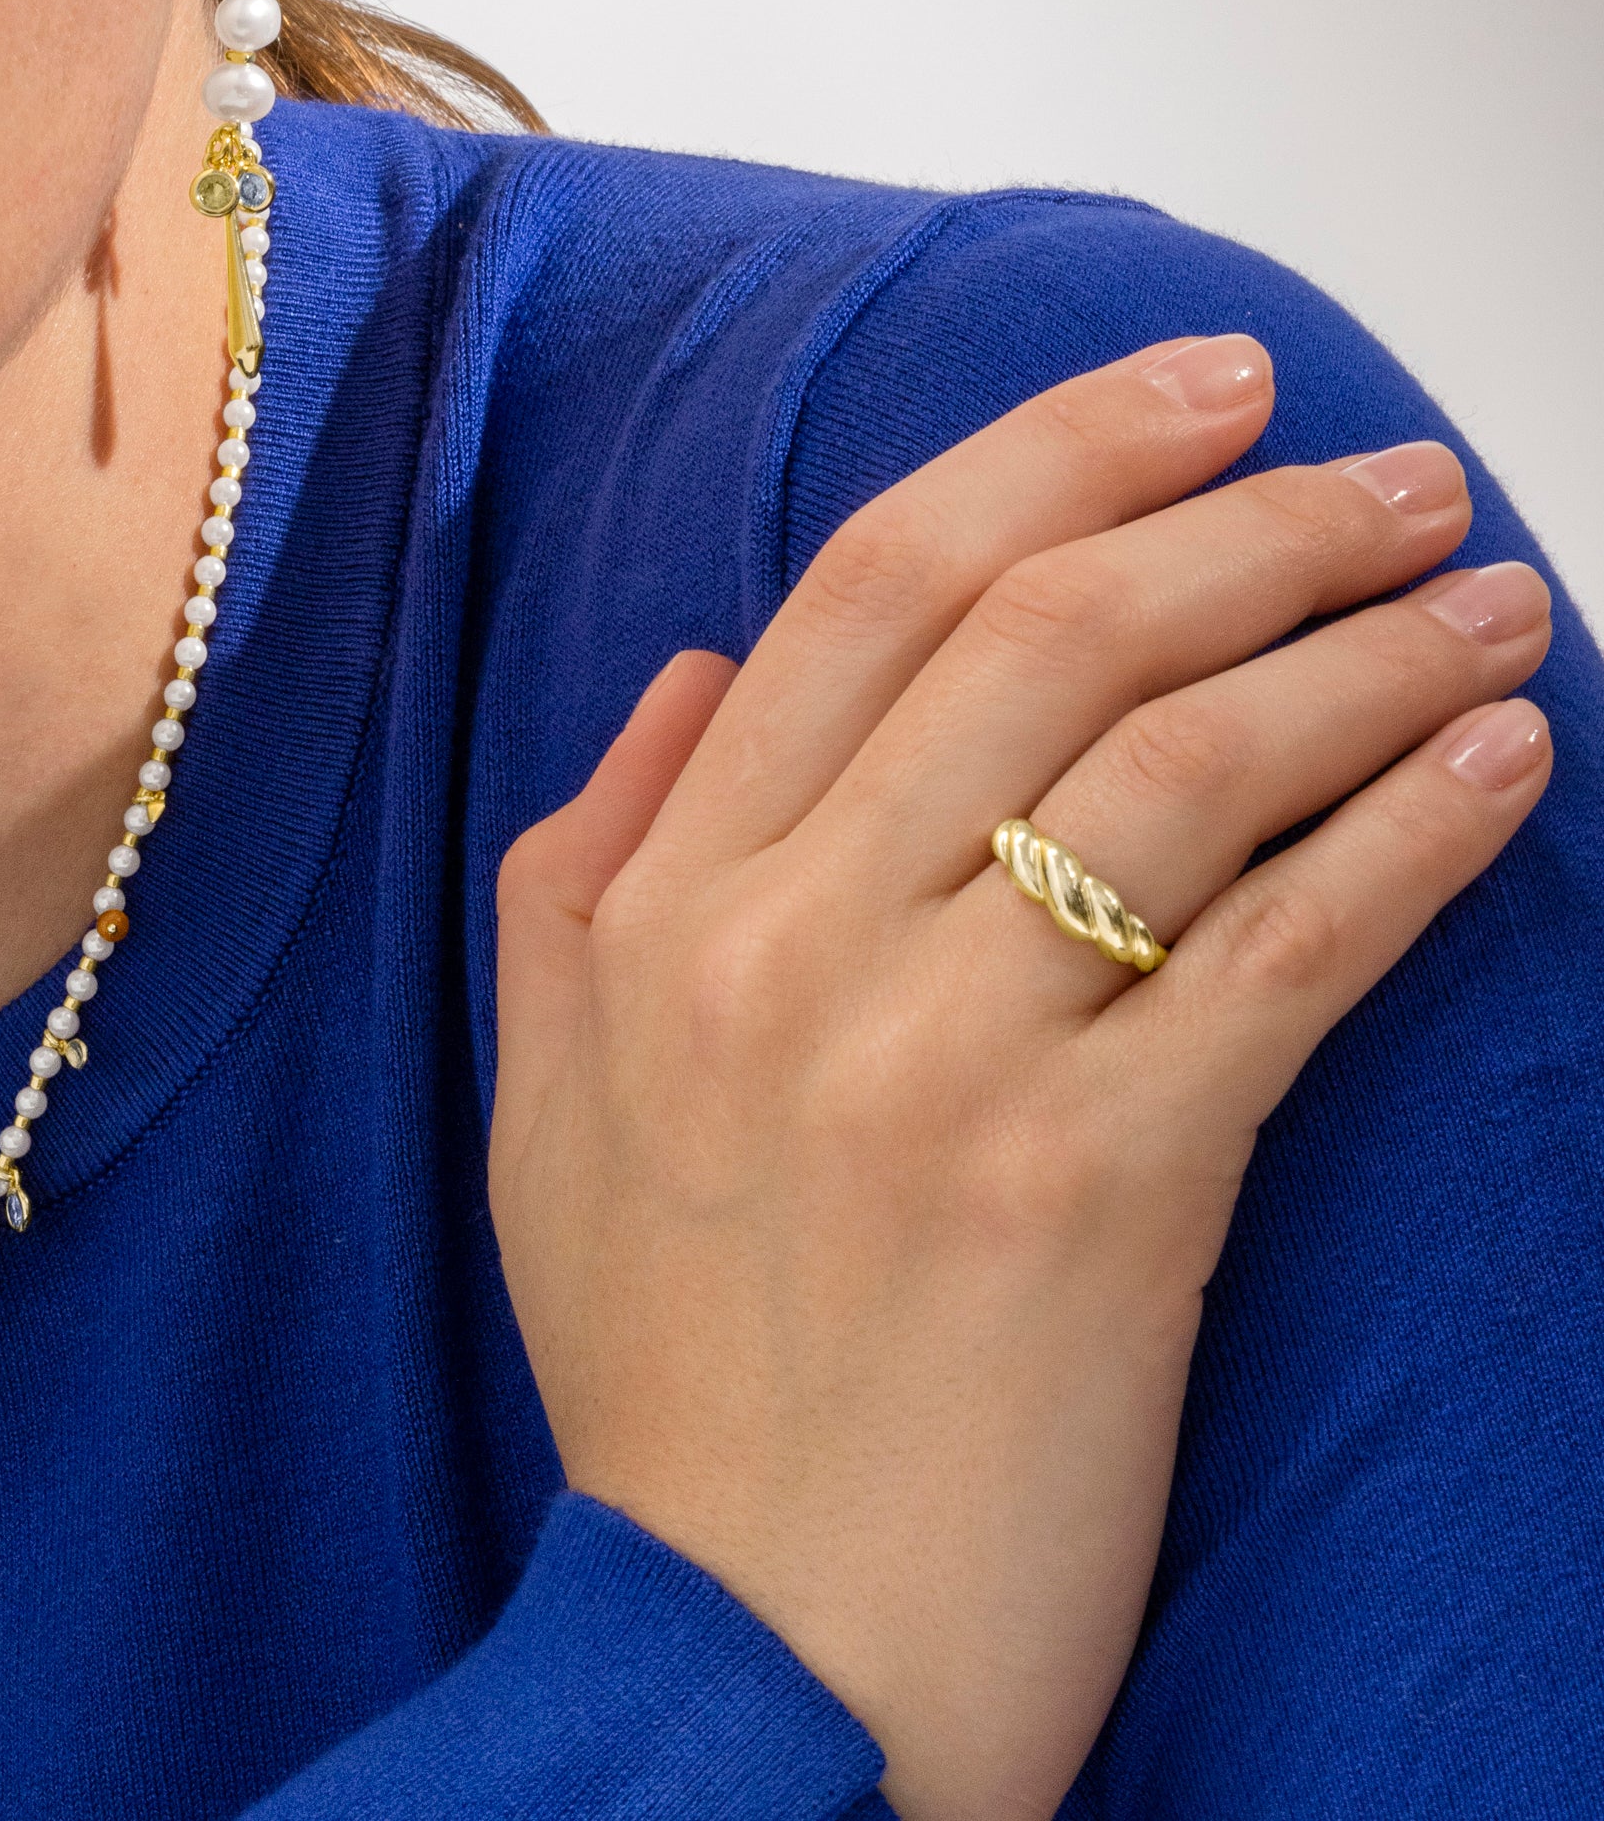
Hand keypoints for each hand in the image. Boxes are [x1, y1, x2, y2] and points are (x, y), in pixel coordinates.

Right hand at [489, 335, 1554, 1820]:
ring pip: (1182, 764)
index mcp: (664, 902)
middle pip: (1047, 636)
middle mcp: (789, 945)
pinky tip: (1498, 758)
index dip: (1051, 455)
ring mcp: (940, 1062)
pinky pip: (1285, 956)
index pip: (868, 589)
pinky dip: (1411, 833)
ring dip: (1361, 649)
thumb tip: (705, 669)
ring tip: (1479, 590)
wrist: (751, 1654)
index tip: (1196, 391)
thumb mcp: (548, 1094)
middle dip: (1244, 517)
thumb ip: (586, 858)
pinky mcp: (1099, 1191)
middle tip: (1386, 469)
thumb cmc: (660, 1369)